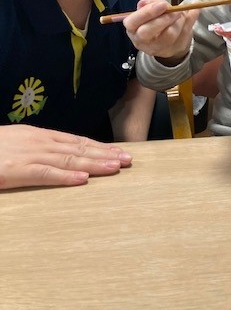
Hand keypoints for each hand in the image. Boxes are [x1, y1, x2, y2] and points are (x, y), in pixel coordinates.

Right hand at [0, 125, 131, 190]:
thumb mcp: (18, 142)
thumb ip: (38, 148)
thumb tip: (59, 153)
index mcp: (40, 135)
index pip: (76, 141)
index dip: (99, 147)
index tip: (118, 152)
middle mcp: (39, 142)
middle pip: (79, 149)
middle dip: (105, 154)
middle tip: (128, 160)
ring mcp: (29, 155)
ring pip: (68, 160)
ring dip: (94, 164)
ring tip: (115, 167)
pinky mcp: (17, 170)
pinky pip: (45, 174)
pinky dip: (66, 177)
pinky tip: (83, 180)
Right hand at [124, 0, 198, 60]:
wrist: (165, 38)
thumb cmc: (154, 21)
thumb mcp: (150, 10)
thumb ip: (151, 3)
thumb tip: (145, 3)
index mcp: (133, 28)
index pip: (133, 22)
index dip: (147, 12)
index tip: (162, 5)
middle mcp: (141, 41)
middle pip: (148, 32)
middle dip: (164, 18)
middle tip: (175, 10)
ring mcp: (156, 48)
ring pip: (168, 35)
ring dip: (179, 20)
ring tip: (181, 12)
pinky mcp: (171, 50)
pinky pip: (184, 36)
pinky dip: (190, 21)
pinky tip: (194, 12)